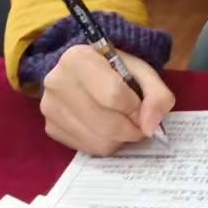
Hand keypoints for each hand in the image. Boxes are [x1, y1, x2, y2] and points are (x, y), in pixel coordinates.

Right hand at [39, 44, 175, 156]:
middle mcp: (57, 81)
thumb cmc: (114, 71)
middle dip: (131, 129)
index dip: (136, 108)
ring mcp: (50, 107)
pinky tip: (106, 129)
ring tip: (123, 124)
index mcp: (78, 58)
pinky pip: (88, 148)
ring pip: (99, 140)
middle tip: (138, 123)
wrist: (85, 74)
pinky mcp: (51, 128)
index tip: (143, 108)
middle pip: (106, 123)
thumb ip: (156, 95)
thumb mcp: (141, 71)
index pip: (113, 94)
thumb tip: (150, 127)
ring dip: (120, 139)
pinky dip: (105, 144)